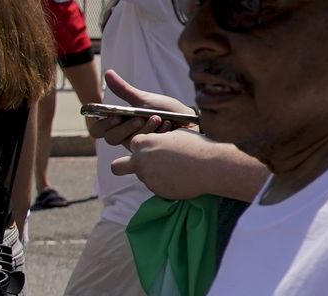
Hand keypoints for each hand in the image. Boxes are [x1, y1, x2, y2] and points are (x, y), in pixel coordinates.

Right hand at [90, 70, 194, 145]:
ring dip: (144, 129)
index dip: (103, 124)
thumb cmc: (166, 110)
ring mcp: (138, 145)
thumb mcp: (144, 99)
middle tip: (139, 118)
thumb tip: (108, 72)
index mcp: (121, 123)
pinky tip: (168, 126)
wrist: (189, 120)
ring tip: (158, 118)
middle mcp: (126, 136)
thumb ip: (124, 90)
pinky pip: (146, 147)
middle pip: (110, 138)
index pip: (98, 129)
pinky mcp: (150, 152)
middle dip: (125, 127)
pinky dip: (157, 133)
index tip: (116, 116)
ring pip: (128, 142)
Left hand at [109, 126, 224, 199]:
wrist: (209, 166)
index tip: (155, 146)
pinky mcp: (157, 192)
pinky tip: (181, 178)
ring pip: (143, 177)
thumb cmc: (194, 145)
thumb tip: (157, 143)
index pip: (133, 144)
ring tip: (176, 169)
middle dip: (123, 165)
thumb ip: (159, 140)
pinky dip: (166, 183)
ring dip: (154, 174)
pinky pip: (157, 186)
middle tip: (139, 165)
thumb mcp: (175, 135)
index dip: (144, 144)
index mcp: (143, 144)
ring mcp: (148, 179)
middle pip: (117, 167)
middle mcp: (140, 162)